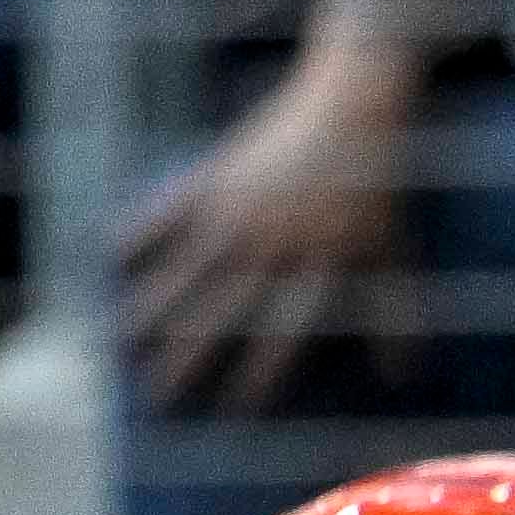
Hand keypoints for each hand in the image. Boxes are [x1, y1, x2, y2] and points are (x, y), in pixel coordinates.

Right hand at [116, 62, 420, 418]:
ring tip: (123, 341)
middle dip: (189, 357)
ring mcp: (237, 209)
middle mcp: (272, 244)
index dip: (260, 373)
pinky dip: (141, 230)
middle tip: (160, 397)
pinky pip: (169, 209)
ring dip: (153, 307)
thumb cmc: (378, 185)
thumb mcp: (390, 250)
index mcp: (319, 266)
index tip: (237, 410)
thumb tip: (404, 379)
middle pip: (222, 312)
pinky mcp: (214, 175)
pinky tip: (110, 255)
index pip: (284, 333)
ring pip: (187, 268)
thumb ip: (395, 314)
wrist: (351, 104)